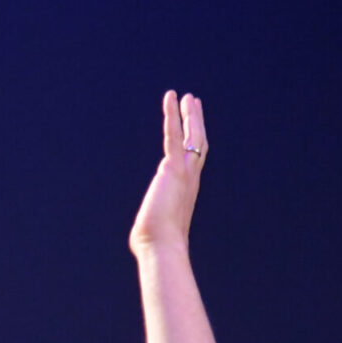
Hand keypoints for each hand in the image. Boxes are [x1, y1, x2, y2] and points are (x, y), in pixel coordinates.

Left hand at [130, 90, 206, 256]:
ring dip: (188, 115)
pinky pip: (173, 134)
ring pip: (191, 135)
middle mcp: (190, 178)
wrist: (161, 246)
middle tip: (193, 104)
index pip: (194, 161)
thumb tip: (143, 235)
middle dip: (195, 122)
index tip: (194, 128)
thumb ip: (152, 224)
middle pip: (198, 143)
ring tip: (186, 97)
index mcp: (186, 190)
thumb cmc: (155, 244)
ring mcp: (184, 172)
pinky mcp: (172, 168)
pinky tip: (172, 98)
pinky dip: (172, 115)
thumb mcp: (154, 229)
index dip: (196, 142)